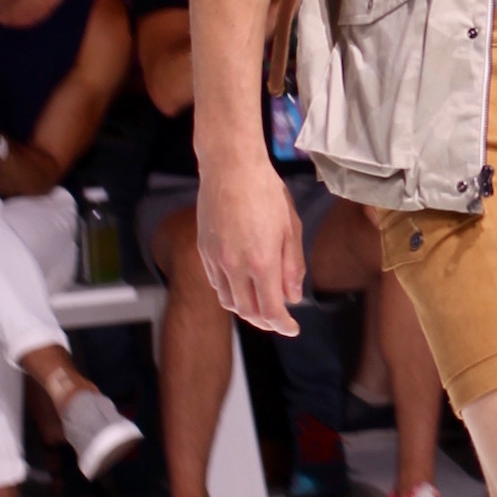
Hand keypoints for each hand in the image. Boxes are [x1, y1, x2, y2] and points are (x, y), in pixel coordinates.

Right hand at [197, 151, 304, 332]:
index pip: (271, 310)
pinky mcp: (203, 249)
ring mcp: (216, 259)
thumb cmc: (266, 191)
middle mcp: (235, 266)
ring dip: (246, 309)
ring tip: (260, 305)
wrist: (230, 167)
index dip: (283, 325)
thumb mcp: (290, 227)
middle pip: (248, 311)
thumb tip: (292, 297)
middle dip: (265, 321)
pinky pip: (216, 283)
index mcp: (262, 262)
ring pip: (228, 300)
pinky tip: (241, 285)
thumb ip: (292, 266)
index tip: (292, 329)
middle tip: (278, 320)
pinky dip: (230, 292)